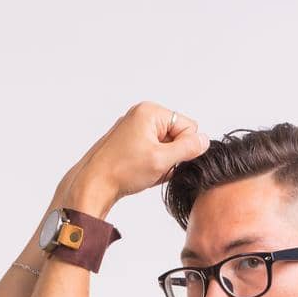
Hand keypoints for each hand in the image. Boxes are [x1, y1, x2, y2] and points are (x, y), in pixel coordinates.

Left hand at [60, 101, 208, 209]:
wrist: (92, 184)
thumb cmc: (121, 171)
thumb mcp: (162, 160)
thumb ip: (188, 148)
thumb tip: (204, 140)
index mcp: (150, 112)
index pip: (188, 126)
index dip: (184, 148)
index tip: (168, 161)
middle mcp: (141, 115)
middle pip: (177, 135)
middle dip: (172, 155)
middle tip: (155, 168)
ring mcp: (133, 128)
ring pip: (165, 146)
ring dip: (162, 161)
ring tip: (145, 171)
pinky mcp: (128, 142)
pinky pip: (153, 151)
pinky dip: (152, 164)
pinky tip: (141, 173)